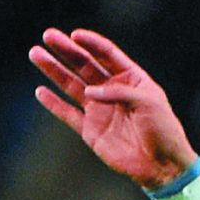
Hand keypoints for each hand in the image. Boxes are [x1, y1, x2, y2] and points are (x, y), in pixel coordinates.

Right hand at [31, 28, 197, 188]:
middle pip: (84, 65)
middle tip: (48, 36)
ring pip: (72, 85)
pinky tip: (40, 91)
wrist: (162, 165)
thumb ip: (119, 93)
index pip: (107, 54)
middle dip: (66, 50)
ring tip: (36, 54)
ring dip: (54, 70)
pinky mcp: (90, 129)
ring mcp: (99, 109)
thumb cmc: (163, 130)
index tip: (74, 35)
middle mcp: (112, 90)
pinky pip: (68, 113)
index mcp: (131, 79)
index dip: (91, 43)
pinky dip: (54, 103)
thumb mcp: (149, 103)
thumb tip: (89, 91)